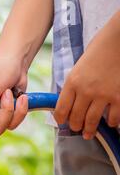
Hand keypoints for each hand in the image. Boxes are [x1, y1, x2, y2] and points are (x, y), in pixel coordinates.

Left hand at [54, 12, 119, 139]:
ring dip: (90, 130)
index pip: (61, 109)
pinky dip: (112, 122)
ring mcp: (103, 95)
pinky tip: (110, 123)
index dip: (60, 119)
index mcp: (72, 82)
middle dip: (75, 126)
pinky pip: (114, 117)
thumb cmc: (99, 49)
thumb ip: (74, 84)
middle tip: (76, 129)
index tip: (62, 122)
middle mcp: (85, 91)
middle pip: (76, 117)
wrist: (119, 40)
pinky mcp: (119, 96)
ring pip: (92, 121)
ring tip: (89, 134)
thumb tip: (70, 100)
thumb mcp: (78, 67)